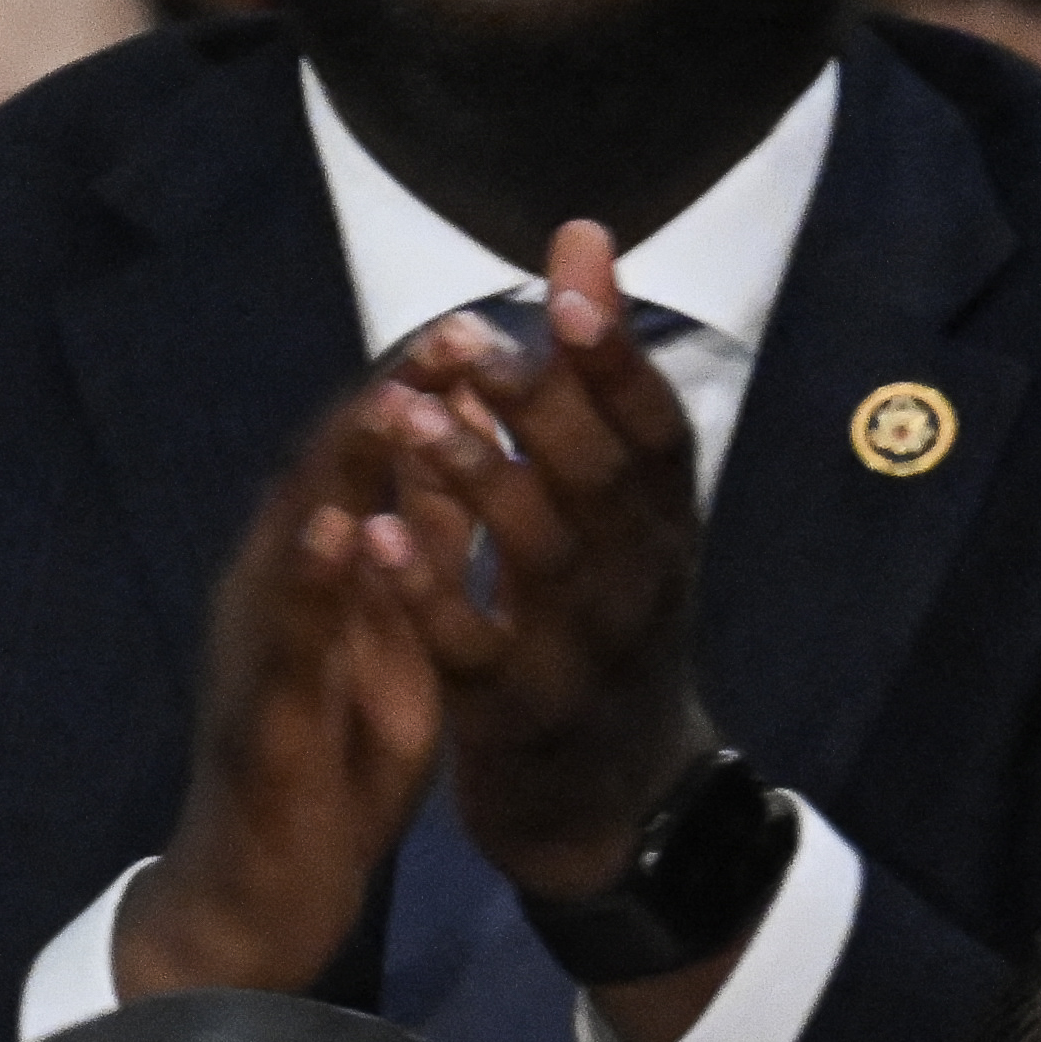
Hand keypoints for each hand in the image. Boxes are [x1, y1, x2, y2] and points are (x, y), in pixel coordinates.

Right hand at [112, 369, 463, 1002]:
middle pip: (329, 474)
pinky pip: (284, 638)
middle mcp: (276, 590)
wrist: (261, 890)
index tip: (485, 321)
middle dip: (389, 399)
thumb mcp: (395, 638)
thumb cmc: (328, 761)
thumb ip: (418, 552)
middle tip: (453, 327)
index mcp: (320, 572)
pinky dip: (309, 578)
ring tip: (393, 399)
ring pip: (294, 538)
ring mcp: (259, 647)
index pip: (370, 463)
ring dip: (341, 467)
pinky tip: (340, 530)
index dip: (423, 390)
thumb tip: (462, 456)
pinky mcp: (258, 711)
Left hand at [377, 224, 722, 913]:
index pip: (657, 428)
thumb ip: (590, 388)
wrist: (607, 798)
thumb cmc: (600, 626)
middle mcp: (640, 582)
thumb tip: (581, 242)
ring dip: (472, 481)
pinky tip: (377, 539)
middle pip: (599, 481)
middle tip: (466, 343)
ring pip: (538, 556)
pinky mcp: (518, 715)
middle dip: (538, 404)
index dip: (618, 354)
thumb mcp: (614, 515)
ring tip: (409, 417)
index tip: (573, 277)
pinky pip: (472, 648)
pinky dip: (426, 594)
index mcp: (663, 528)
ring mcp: (582, 651)